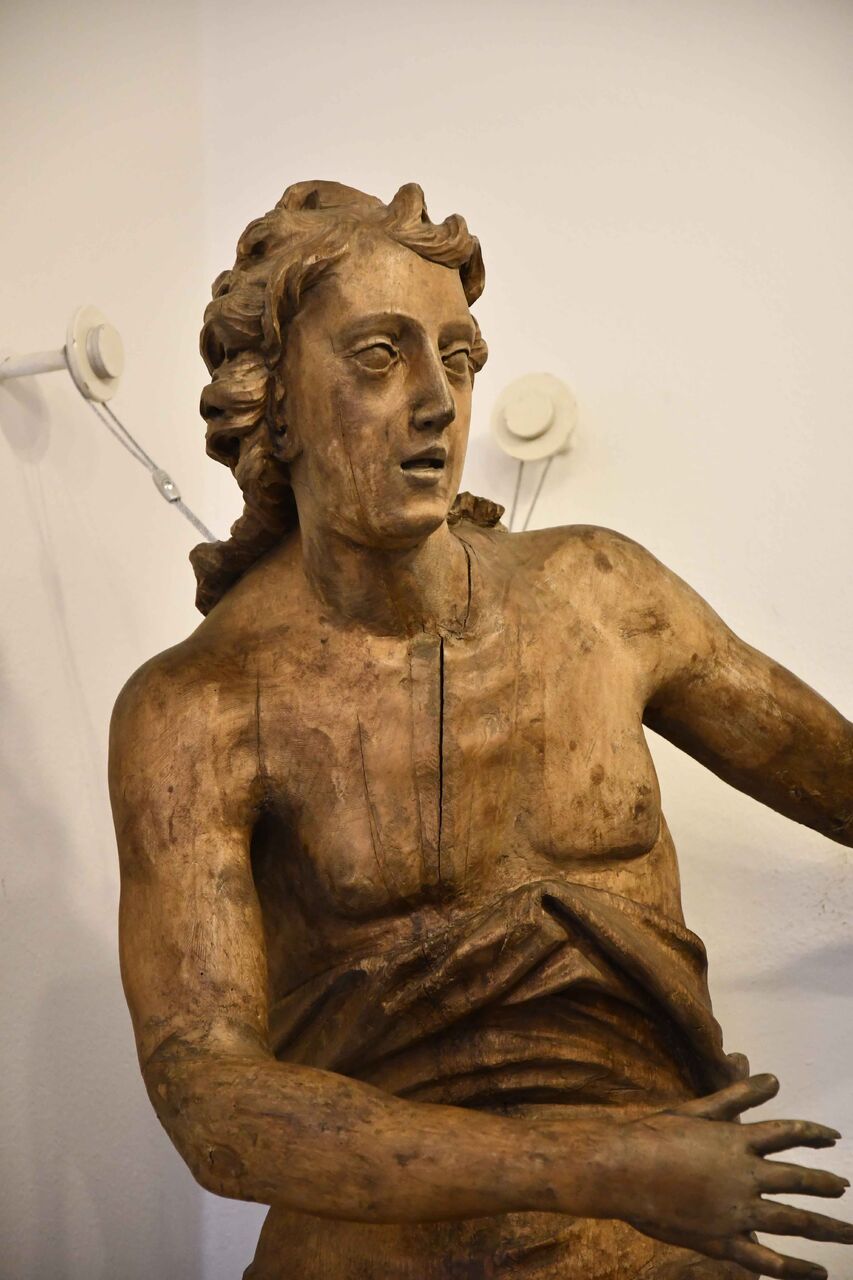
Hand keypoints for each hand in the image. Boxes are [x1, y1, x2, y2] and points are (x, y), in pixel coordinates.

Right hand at [615, 1074, 852, 1278]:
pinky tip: (816, 1273)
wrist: (621, 1170)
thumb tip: (774, 1078)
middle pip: (799, 1180)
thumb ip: (737, 1095)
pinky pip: (766, 1259)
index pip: (788, 1133)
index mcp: (737, 1141)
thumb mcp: (697, 1109)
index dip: (814, 1133)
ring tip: (850, 1232)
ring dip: (827, 1228)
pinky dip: (794, 1269)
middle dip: (826, 1185)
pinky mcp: (723, 1240)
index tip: (833, 1136)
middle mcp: (744, 1175)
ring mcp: (736, 1210)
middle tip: (845, 1188)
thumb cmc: (654, 1134)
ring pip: (794, 1221)